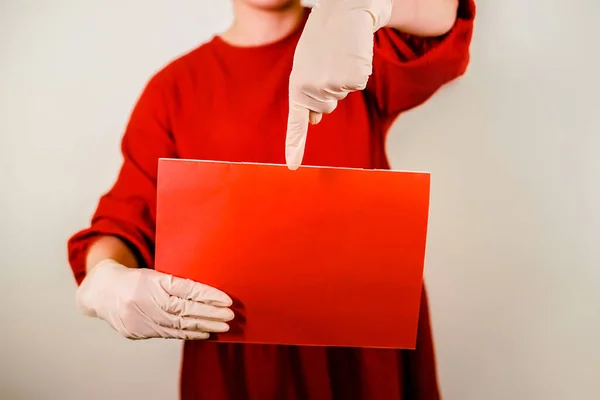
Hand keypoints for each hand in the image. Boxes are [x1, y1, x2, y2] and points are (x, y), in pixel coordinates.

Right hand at [76, 259, 233, 339]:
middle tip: (230, 316)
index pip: (186, 289)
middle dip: (210, 313)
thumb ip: (175, 282)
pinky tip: (204, 333)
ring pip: (179, 324)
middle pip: (185, 309)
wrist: (100, 291)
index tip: (226, 300)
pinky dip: (189, 334)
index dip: (208, 295)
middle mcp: (146, 300)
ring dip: (204, 326)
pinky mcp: (138, 332)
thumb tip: (207, 292)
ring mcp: (141, 318)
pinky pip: (169, 334)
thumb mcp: (153, 273)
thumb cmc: (133, 278)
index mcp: (151, 281)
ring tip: (223, 327)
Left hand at [285, 0, 392, 169]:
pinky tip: (351, 53)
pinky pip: (358, 83)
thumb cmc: (323, 38)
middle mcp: (312, 88)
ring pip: (342, 95)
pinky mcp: (353, 77)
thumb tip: (316, 119)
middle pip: (327, 108)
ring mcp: (333, 84)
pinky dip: (358, 70)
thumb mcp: (308, 64)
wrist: (344, 10)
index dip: (295, 144)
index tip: (292, 165)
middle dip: (330, 89)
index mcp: (297, 85)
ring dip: (343, 77)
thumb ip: (307, 92)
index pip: (296, 122)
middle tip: (328, 62)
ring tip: (338, 55)